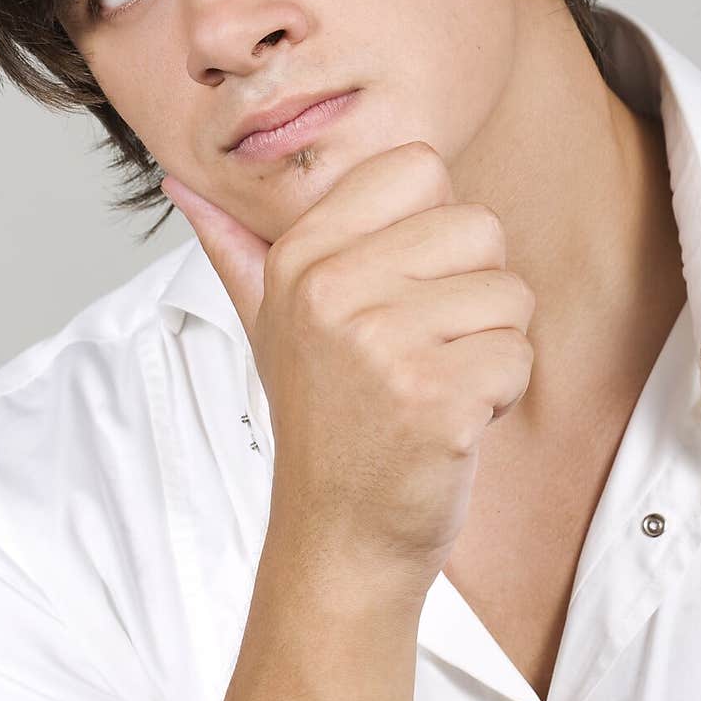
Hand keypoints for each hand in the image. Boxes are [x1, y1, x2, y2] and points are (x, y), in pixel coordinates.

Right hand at [161, 142, 534, 587]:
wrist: (338, 534)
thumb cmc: (320, 418)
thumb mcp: (267, 324)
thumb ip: (236, 248)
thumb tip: (183, 184)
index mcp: (301, 256)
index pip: (421, 165)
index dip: (435, 225)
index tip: (405, 283)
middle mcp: (332, 289)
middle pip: (479, 226)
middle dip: (475, 292)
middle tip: (424, 346)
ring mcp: (382, 345)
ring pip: (509, 294)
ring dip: (490, 347)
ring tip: (433, 384)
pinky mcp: (436, 398)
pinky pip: (517, 355)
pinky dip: (501, 394)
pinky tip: (449, 420)